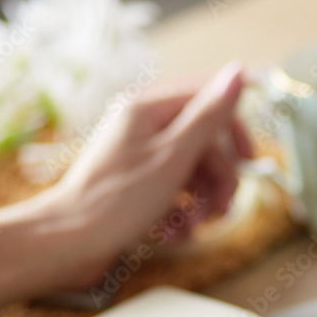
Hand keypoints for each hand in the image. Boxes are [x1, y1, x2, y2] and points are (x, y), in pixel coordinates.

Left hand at [0, 63, 252, 316]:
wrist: (67, 244)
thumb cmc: (115, 200)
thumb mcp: (173, 156)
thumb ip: (209, 116)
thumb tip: (238, 72)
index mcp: (148, 108)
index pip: (208, 99)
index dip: (234, 129)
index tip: (249, 159)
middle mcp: (142, 127)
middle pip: (204, 141)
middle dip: (218, 176)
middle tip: (221, 207)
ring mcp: (139, 157)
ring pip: (193, 169)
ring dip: (202, 199)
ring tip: (193, 225)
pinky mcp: (136, 186)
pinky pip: (174, 191)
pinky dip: (181, 212)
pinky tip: (173, 231)